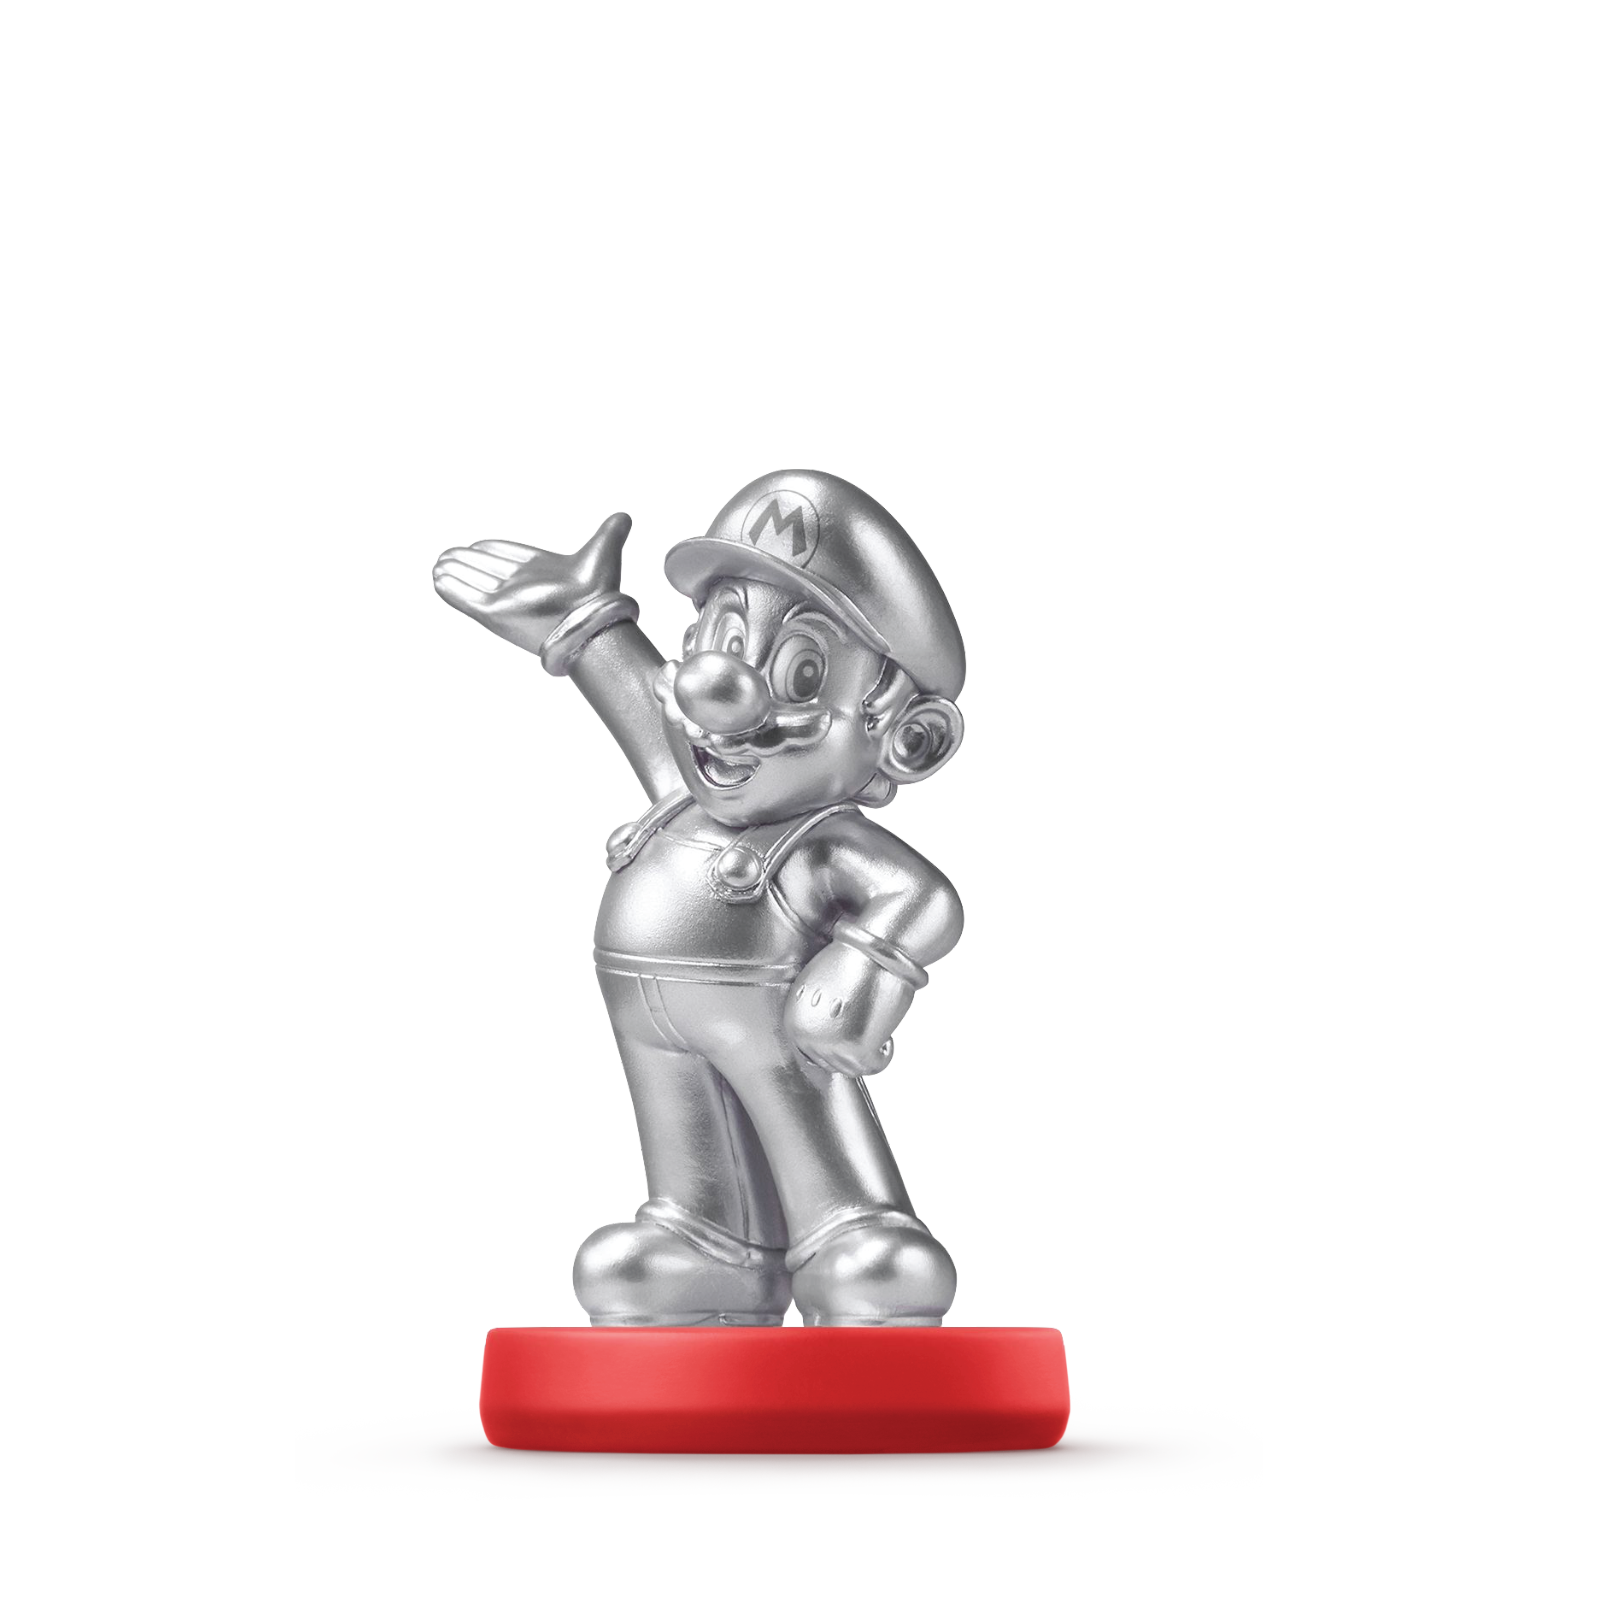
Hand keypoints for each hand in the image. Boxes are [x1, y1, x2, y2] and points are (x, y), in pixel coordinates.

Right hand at [432, 513, 630, 657]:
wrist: (589, 616)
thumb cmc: (597, 590)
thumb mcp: (602, 553)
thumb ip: (610, 534)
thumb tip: (625, 515)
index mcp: (540, 571)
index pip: (509, 557)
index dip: (492, 551)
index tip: (477, 546)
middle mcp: (521, 586)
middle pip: (487, 569)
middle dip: (468, 562)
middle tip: (448, 555)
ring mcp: (506, 600)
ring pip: (474, 582)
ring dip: (456, 573)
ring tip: (438, 566)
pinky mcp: (495, 613)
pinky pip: (466, 597)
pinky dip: (452, 587)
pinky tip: (438, 578)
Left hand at [785, 942, 914, 1077]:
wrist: (874, 951)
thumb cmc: (850, 962)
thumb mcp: (817, 986)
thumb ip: (813, 1013)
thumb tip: (823, 1032)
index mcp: (793, 1021)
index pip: (809, 1052)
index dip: (831, 1045)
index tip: (847, 1034)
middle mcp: (807, 1036)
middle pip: (829, 1063)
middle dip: (847, 1051)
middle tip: (863, 1030)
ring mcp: (831, 1045)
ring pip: (851, 1068)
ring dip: (865, 1053)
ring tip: (873, 1028)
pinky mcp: (857, 1050)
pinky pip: (873, 1067)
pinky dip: (883, 1055)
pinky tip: (885, 1037)